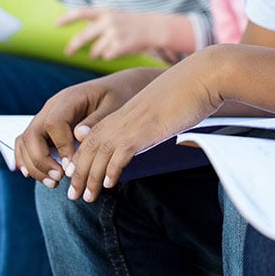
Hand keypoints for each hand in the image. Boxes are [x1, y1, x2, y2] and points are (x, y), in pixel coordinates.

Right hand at [14, 68, 157, 186]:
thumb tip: (78, 136)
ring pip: (25, 141)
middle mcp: (52, 106)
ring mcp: (45, 116)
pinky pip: (26, 143)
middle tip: (58, 179)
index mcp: (69, 99)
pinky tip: (40, 176)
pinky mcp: (44, 127)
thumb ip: (96, 120)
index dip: (60, 147)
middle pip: (32, 134)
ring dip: (34, 165)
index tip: (71, 167)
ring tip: (53, 183)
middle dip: (41, 161)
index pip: (54, 124)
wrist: (116, 88)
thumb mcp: (114, 105)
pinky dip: (27, 160)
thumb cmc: (118, 96)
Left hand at [59, 7, 166, 59]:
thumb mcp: (116, 15)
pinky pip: (107, 56)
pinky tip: (119, 51)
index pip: (81, 12)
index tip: (55, 25)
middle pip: (83, 37)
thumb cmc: (132, 23)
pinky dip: (110, 56)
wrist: (155, 28)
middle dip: (74, 46)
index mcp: (106, 12)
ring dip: (96, 53)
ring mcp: (114, 34)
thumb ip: (98, 20)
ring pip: (95, 51)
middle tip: (68, 52)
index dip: (67, 18)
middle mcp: (108, 22)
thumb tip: (77, 32)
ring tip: (104, 51)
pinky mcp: (120, 46)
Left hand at [64, 47, 226, 201]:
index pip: (92, 137)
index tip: (76, 177)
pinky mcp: (145, 130)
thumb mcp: (162, 108)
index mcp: (125, 113)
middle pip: (89, 148)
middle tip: (72, 196)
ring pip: (99, 153)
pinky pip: (120, 154)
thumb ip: (151, 121)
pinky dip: (111, 170)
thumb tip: (153, 133)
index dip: (81, 158)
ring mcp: (133, 124)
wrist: (202, 77)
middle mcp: (123, 118)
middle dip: (78, 173)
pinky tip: (109, 184)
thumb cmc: (188, 92)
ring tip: (85, 198)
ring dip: (89, 178)